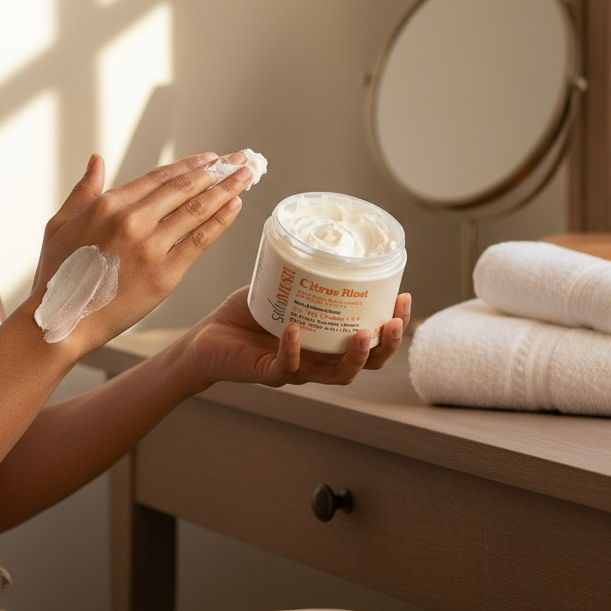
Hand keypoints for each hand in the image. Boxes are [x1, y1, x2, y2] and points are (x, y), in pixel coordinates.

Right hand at [23, 151, 253, 351]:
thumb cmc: (57, 277)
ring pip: (197, 210)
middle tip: (239, 161)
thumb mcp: (60, 224)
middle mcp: (132, 221)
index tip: (210, 159)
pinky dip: (221, 221)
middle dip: (216, 172)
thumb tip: (97, 159)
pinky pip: (200, 240)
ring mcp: (150, 247)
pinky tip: (236, 206)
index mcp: (108, 205)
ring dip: (226, 190)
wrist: (61, 323)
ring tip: (246, 176)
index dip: (189, 166)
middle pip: (184, 189)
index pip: (160, 177)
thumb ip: (83, 190)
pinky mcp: (164, 274)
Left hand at [181, 287, 410, 388]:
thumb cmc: (246, 315)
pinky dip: (293, 348)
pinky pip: (286, 366)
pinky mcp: (267, 373)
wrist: (206, 338)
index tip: (404, 298)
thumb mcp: (282, 287)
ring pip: (336, 375)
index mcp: (327, 341)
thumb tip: (323, 235)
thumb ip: (302, 270)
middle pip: (366, 364)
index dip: (393, 325)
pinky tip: (296, 329)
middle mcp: (318, 359)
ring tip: (363, 334)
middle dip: (386, 346)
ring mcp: (296, 369)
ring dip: (354, 357)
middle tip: (393, 321)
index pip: (372, 340)